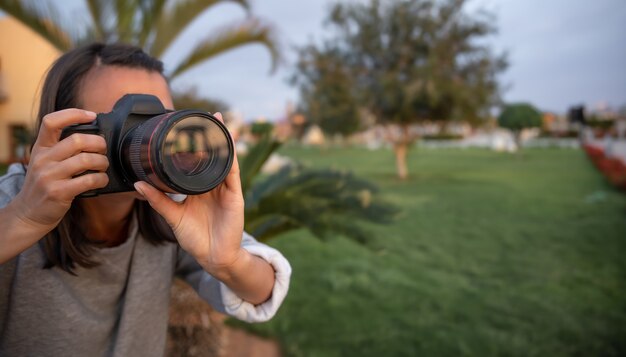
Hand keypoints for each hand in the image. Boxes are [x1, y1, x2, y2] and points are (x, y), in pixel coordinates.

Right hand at [12, 109, 108, 231]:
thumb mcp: (45, 162)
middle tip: (103, 150)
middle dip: (98, 143)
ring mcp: (49, 176)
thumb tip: (94, 135)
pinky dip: (101, 179)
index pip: (51, 121)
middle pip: (77, 140)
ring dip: (102, 162)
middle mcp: (43, 159)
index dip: (73, 114)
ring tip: (103, 166)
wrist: (28, 213)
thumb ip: (62, 149)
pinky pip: (88, 180)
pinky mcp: (59, 192)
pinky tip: (101, 180)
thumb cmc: (44, 184)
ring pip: (85, 160)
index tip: (92, 116)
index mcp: (40, 148)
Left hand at [134, 113, 244, 276]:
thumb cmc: (196, 238)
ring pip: (224, 160)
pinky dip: (231, 157)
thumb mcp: (173, 216)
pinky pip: (232, 173)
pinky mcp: (234, 196)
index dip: (193, 145)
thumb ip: (158, 200)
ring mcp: (225, 189)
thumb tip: (138, 184)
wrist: (213, 257)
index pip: (196, 162)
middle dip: (211, 136)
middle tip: (206, 115)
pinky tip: (228, 143)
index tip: (185, 127)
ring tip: (219, 121)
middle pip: (212, 156)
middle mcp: (213, 185)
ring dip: (223, 140)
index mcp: (198, 188)